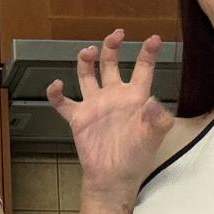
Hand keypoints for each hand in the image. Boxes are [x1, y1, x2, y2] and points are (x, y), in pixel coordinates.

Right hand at [46, 31, 173, 201]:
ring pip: (87, 75)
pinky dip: (56, 93)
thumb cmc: (136, 158)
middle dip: (112, 47)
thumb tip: (155, 102)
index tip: (154, 39)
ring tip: (87, 52)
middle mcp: (114, 96)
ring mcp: (94, 105)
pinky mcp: (78, 118)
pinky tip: (56, 85)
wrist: (113, 177)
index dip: (148, 53)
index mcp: (135, 97)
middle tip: (115, 35)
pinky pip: (63, 102)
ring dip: (86, 61)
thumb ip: (157, 120)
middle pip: (111, 64)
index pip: (143, 69)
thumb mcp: (153, 138)